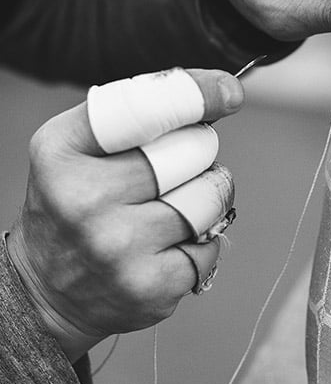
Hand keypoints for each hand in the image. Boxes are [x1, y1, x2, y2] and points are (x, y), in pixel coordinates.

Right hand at [7, 68, 242, 362]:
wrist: (47, 292)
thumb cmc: (75, 203)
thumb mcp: (77, 146)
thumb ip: (137, 112)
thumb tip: (223, 93)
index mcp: (62, 152)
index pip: (142, 108)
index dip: (195, 95)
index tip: (230, 91)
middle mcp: (83, 199)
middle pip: (191, 152)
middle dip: (198, 154)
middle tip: (177, 168)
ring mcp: (117, 248)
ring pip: (208, 200)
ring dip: (207, 197)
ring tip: (176, 205)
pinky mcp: (149, 286)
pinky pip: (211, 246)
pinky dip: (203, 242)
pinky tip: (169, 246)